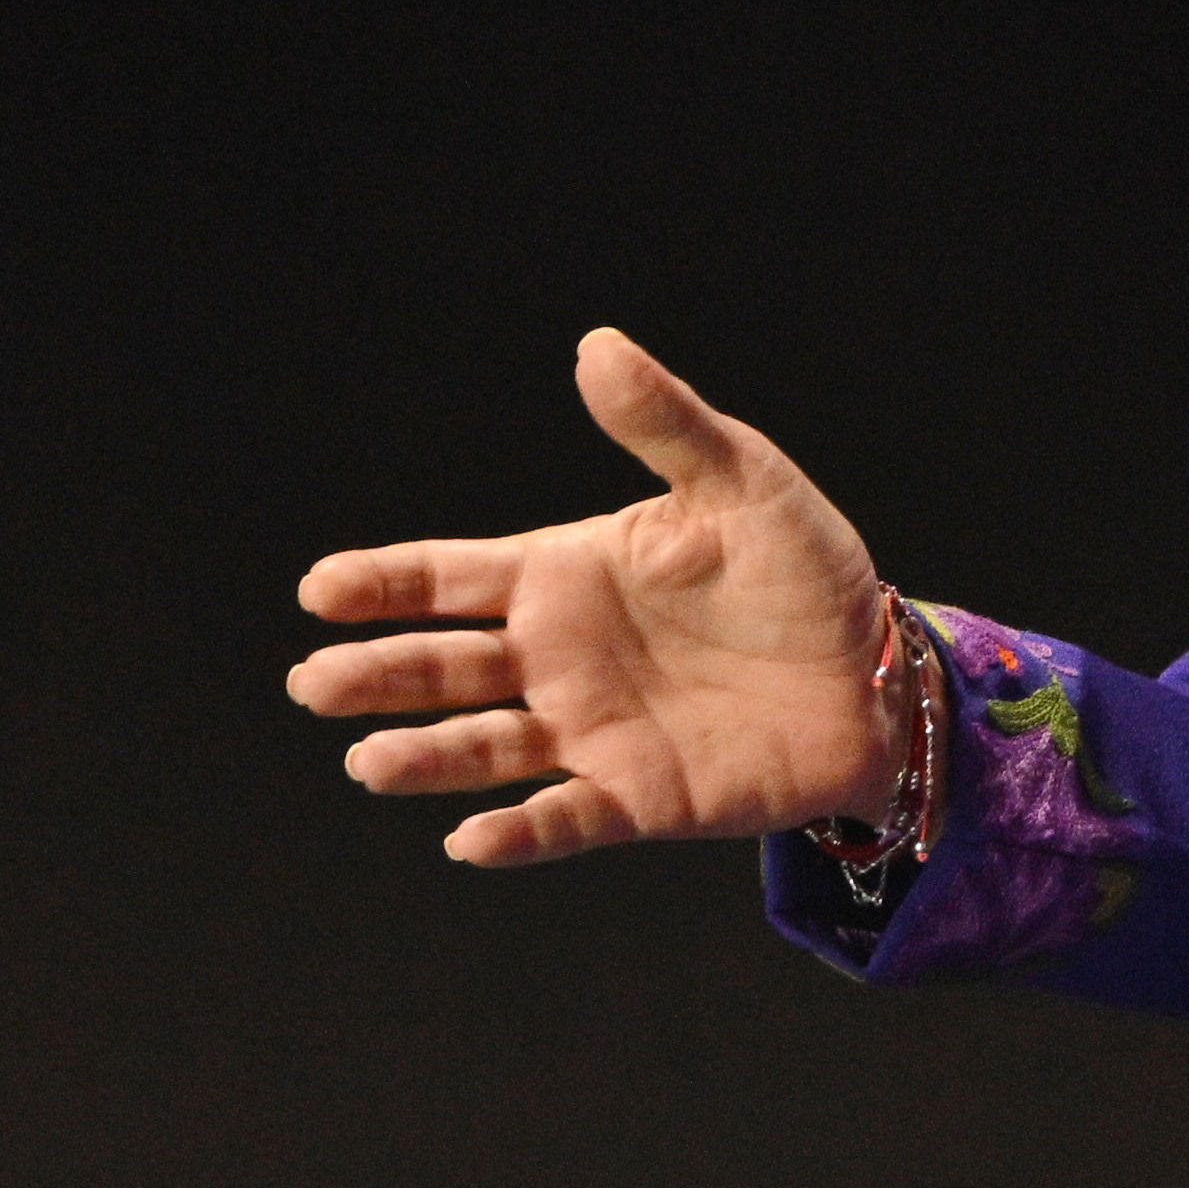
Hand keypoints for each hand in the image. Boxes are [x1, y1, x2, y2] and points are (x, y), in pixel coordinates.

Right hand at [289, 329, 897, 866]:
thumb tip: (596, 345)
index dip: (383, 583)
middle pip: (443, 668)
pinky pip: (565, 820)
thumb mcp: (741, 482)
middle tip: (312, 684)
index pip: (449, 577)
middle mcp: (557, 658)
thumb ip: (664, 424)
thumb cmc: (802, 573)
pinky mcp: (637, 798)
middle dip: (376, 675)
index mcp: (564, 576)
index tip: (319, 590)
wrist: (876, 676)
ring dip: (424, 758)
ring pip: (483, 748)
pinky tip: (470, 842)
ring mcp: (590, 731)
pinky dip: (516, 834)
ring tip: (369, 763)